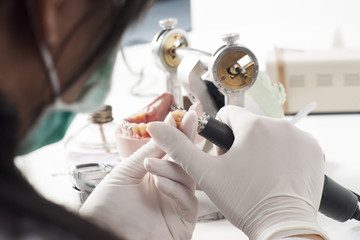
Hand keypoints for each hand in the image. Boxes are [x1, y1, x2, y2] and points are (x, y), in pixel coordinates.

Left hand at [80, 111, 197, 239]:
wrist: (99, 231)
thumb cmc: (106, 207)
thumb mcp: (126, 171)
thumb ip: (149, 151)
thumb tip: (166, 127)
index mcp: (156, 174)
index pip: (173, 151)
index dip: (181, 133)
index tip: (186, 115)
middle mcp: (168, 187)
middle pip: (186, 162)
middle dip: (187, 141)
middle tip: (187, 121)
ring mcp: (176, 204)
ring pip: (189, 178)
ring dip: (171, 168)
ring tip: (150, 165)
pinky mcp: (182, 222)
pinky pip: (189, 201)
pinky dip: (176, 189)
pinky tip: (160, 183)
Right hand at [147, 105, 328, 239]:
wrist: (281, 226)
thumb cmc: (246, 201)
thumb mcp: (206, 173)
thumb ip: (179, 147)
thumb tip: (156, 127)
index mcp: (253, 125)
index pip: (228, 114)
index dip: (221, 135)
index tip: (224, 155)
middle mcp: (280, 125)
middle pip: (249, 125)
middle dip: (241, 142)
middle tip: (240, 169)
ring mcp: (299, 137)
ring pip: (269, 134)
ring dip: (262, 148)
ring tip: (258, 174)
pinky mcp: (312, 151)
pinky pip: (290, 144)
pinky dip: (282, 154)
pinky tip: (276, 174)